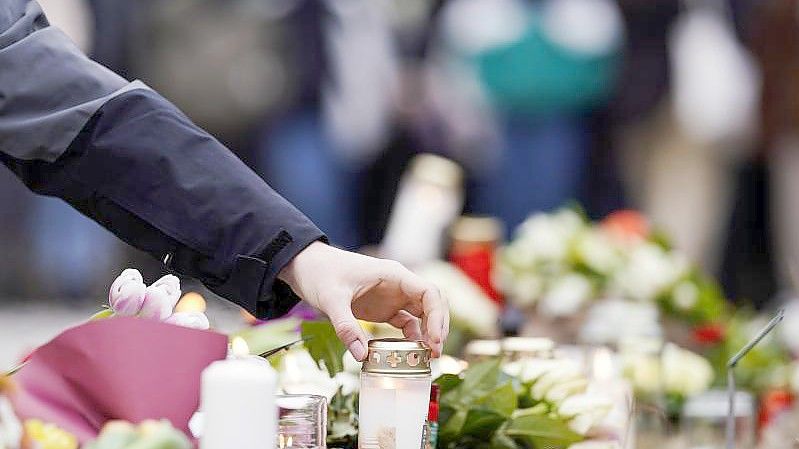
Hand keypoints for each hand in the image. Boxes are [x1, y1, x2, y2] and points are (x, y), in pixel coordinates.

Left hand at [278, 242, 448, 359]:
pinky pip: (407, 323)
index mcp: (393, 275)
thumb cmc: (321, 273)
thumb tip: (362, 356)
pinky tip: (409, 352)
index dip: (437, 317)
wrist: (306, 266)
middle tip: (435, 353)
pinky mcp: (384, 308)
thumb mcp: (331, 299)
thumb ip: (346, 327)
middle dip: (438, 327)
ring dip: (429, 333)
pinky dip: (412, 337)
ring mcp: (393, 296)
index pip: (429, 292)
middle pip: (432, 304)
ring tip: (427, 357)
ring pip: (423, 314)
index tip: (434, 340)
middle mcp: (398, 285)